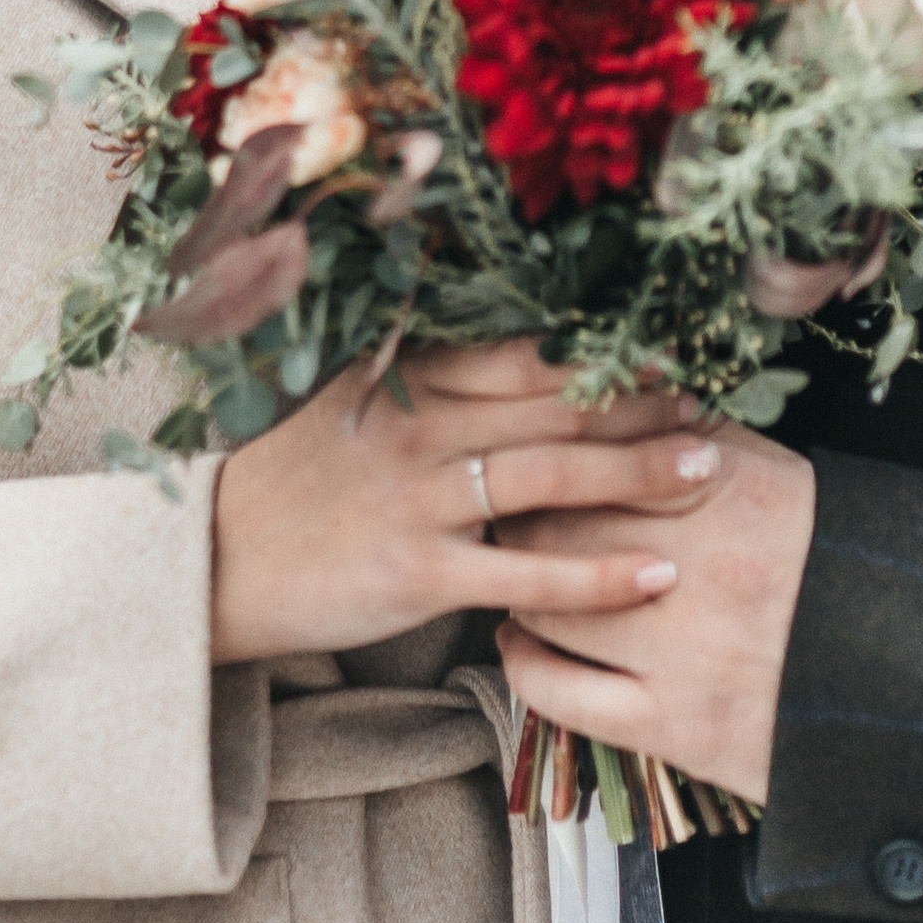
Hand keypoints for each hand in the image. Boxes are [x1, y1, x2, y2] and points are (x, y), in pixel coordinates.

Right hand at [208, 338, 723, 666]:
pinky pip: (526, 576)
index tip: (666, 345)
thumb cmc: (290, 484)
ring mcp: (420, 502)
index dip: (600, 351)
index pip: (524, 354)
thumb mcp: (350, 405)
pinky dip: (596, 577)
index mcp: (407, 381)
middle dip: (640, 402)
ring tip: (706, 470)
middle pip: (553, 407)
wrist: (211, 562)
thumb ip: (425, 377)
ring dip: (638, 473)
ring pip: (551, 479)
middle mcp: (420, 429)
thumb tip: (512, 353)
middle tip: (711, 398)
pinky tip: (656, 575)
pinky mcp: (419, 575)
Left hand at [493, 424, 816, 804]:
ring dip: (521, 584)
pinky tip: (520, 641)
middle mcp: (705, 567)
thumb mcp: (782, 481)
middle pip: (561, 524)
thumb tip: (626, 395)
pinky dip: (525, 662)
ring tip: (518, 572)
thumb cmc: (833, 567)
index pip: (600, 455)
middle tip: (508, 511)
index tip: (532, 455)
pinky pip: (561, 691)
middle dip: (526, 515)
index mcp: (734, 492)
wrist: (909, 684)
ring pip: (550, 602)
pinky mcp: (677, 726)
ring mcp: (685, 652)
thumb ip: (702, 437)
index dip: (553, 454)